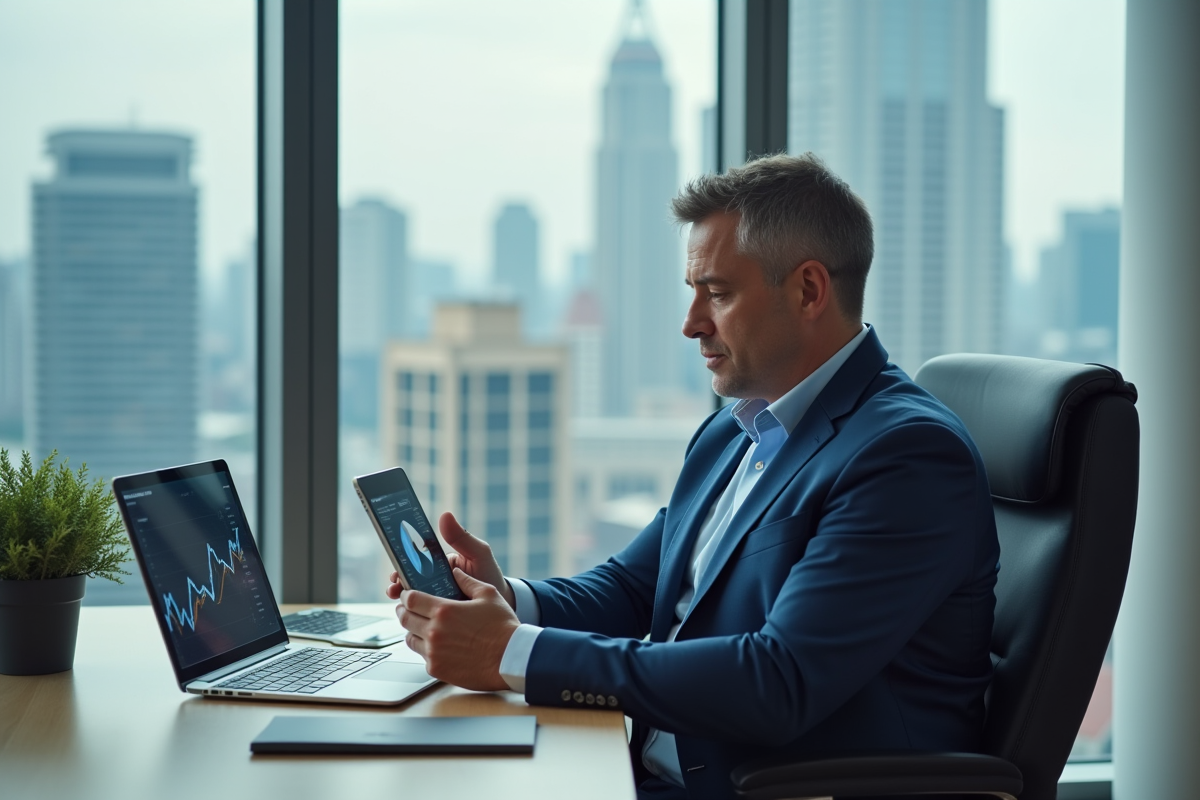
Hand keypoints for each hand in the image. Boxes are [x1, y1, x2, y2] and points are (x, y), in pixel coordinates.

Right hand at [385, 512, 515, 608]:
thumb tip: (445, 514)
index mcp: (439, 564)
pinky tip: (411, 618)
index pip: (415, 561)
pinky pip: (420, 615)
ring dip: (402, 600)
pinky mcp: (436, 615)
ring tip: (400, 600)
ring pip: (412, 598)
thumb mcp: (478, 553)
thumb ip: (462, 537)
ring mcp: (434, 598)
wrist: (500, 606)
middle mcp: (433, 581)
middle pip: (409, 580)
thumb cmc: (488, 576)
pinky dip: (413, 616)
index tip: (397, 567)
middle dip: (398, 582)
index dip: (403, 563)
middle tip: (395, 586)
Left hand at [397, 567, 518, 691]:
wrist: (511, 659)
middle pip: (405, 619)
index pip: (411, 599)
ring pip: (410, 639)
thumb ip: (468, 581)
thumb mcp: (488, 595)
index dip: (406, 595)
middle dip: (405, 611)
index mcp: (444, 611)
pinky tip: (438, 646)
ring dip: (414, 631)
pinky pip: (422, 656)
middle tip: (411, 609)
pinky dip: (426, 650)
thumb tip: (455, 572)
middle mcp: (434, 632)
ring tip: (424, 628)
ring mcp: (434, 653)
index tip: (409, 594)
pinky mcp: (437, 669)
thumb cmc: (503, 627)